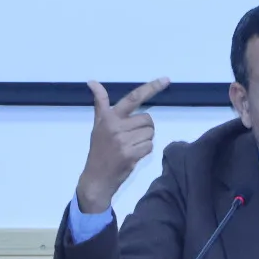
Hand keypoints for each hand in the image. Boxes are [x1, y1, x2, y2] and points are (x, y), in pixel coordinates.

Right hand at [75, 77, 169, 214]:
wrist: (96, 178)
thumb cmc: (99, 150)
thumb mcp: (97, 125)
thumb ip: (100, 104)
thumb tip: (92, 82)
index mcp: (109, 117)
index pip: (133, 98)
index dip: (151, 88)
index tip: (166, 80)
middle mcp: (116, 126)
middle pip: (147, 119)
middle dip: (144, 128)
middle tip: (132, 138)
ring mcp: (123, 140)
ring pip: (150, 133)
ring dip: (145, 140)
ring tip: (131, 146)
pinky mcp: (130, 154)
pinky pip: (149, 146)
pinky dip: (145, 151)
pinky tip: (133, 155)